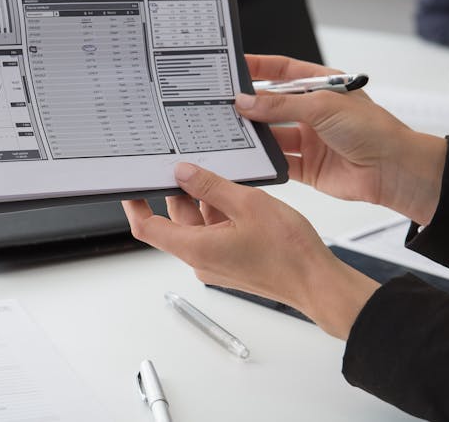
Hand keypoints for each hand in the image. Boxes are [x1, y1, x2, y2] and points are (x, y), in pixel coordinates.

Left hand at [123, 163, 378, 338]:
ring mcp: (216, 263)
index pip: (147, 227)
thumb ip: (210, 186)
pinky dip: (220, 214)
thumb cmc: (288, 252)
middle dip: (180, 193)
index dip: (135, 205)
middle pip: (174, 221)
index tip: (132, 185)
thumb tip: (182, 173)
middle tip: (191, 166)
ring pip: (197, 226)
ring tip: (225, 180)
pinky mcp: (231, 263)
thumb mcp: (247, 204)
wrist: (317, 282)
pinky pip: (214, 234)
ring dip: (205, 202)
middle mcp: (200, 259)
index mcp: (196, 248)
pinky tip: (238, 198)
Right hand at [238, 55, 446, 225]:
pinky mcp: (306, 166)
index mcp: (321, 86)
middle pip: (272, 105)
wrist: (395, 171)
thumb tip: (246, 101)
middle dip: (249, 104)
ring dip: (253, 134)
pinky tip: (247, 157)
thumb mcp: (323, 107)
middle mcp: (313, 111)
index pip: (282, 71)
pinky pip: (278, 161)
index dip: (258, 68)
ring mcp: (309, 139)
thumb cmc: (374, 130)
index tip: (233, 66)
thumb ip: (281, 106)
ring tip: (228, 130)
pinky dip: (263, 160)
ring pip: (271, 134)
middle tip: (221, 102)